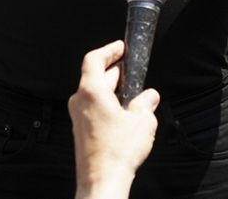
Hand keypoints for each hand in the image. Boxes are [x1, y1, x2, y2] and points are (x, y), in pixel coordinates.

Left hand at [70, 41, 159, 198]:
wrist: (102, 181)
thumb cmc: (118, 151)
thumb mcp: (142, 121)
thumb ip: (146, 103)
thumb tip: (149, 97)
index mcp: (91, 91)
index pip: (94, 59)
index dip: (108, 50)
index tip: (120, 48)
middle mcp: (79, 101)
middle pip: (94, 76)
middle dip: (114, 71)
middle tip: (130, 69)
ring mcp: (77, 117)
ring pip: (93, 94)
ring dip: (111, 90)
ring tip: (131, 94)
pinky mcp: (81, 132)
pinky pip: (92, 109)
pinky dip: (106, 105)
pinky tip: (123, 115)